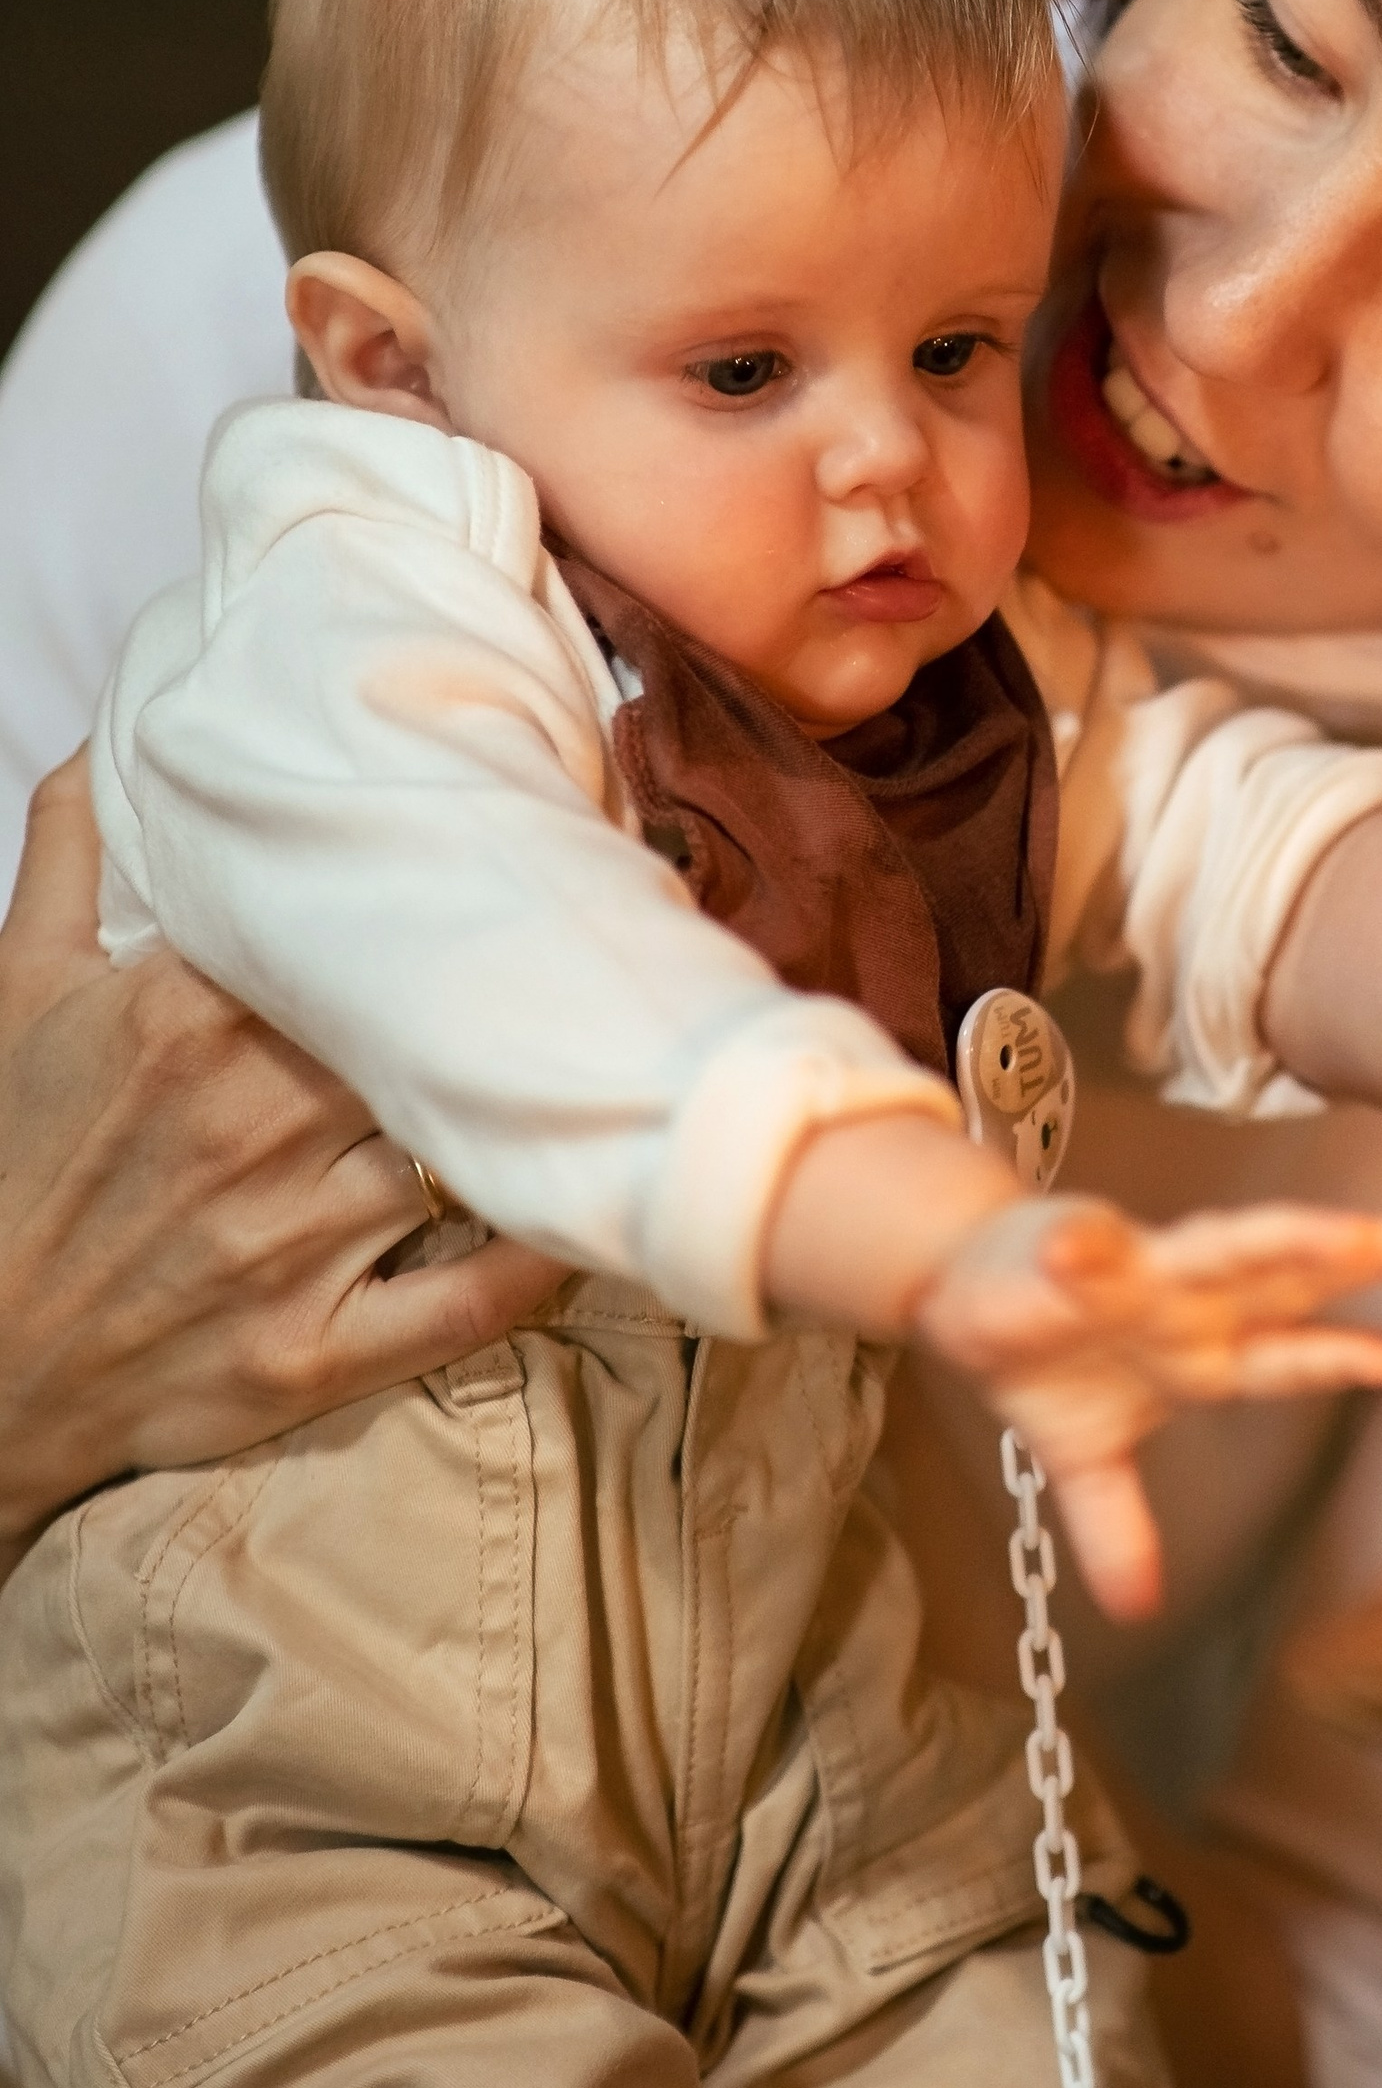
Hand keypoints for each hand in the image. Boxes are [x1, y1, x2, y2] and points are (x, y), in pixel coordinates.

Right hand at [0, 756, 566, 1562]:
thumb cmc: (12, 1155)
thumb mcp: (19, 986)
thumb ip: (74, 845)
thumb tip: (124, 735)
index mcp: (192, 1018)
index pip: (363, 926)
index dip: (449, 889)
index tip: (512, 852)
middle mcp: (255, 1122)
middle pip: (435, 1027)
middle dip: (512, 990)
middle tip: (598, 943)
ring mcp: (293, 1245)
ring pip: (465, 1147)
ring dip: (539, 1105)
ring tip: (616, 1053)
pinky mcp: (315, 1352)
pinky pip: (468, 1302)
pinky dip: (540, 1260)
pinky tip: (591, 1206)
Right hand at [906, 1190, 1381, 1619]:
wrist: (967, 1289)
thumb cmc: (1045, 1354)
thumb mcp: (1082, 1459)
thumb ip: (1116, 1526)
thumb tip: (1136, 1609)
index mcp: (1198, 1351)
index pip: (1286, 1357)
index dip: (1339, 1359)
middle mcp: (1185, 1301)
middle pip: (1286, 1278)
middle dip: (1359, 1257)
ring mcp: (1136, 1268)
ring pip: (1219, 1247)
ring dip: (1279, 1239)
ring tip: (1338, 1233)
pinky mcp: (1068, 1244)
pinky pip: (1080, 1246)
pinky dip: (1082, 1247)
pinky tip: (1079, 1249)